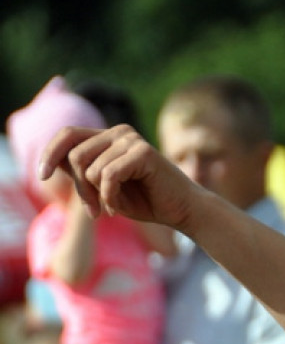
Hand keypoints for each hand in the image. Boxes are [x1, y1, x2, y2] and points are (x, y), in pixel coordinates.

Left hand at [38, 124, 199, 232]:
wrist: (183, 211)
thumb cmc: (147, 202)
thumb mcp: (106, 190)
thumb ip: (83, 174)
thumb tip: (56, 161)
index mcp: (109, 137)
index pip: (68, 134)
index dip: (50, 153)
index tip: (41, 175)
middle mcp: (119, 132)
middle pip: (76, 156)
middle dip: (80, 188)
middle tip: (95, 210)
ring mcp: (131, 139)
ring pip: (90, 169)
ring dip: (97, 196)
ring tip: (111, 208)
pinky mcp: (142, 152)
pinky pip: (108, 176)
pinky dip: (109, 197)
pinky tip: (118, 208)